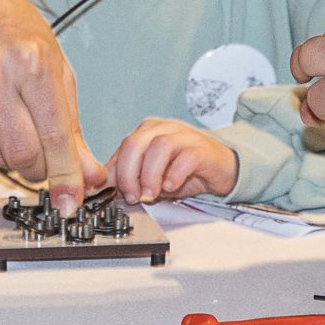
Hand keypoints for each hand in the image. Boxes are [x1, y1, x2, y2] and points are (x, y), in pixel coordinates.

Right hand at [0, 0, 90, 208]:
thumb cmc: (6, 22)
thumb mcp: (53, 60)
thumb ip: (71, 120)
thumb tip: (88, 171)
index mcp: (32, 61)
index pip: (55, 136)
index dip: (67, 176)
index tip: (71, 200)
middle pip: (23, 155)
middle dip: (40, 167)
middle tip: (44, 156)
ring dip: (10, 155)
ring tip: (12, 122)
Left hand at [107, 118, 238, 202]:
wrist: (220, 168)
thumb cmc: (184, 170)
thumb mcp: (151, 176)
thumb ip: (129, 177)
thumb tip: (104, 187)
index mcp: (147, 132)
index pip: (123, 147)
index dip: (115, 172)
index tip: (112, 194)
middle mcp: (163, 129)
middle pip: (135, 143)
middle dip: (128, 173)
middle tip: (132, 196)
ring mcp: (184, 136)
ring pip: (160, 146)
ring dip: (150, 174)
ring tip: (151, 193)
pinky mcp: (202, 149)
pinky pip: (186, 157)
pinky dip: (175, 173)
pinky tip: (171, 186)